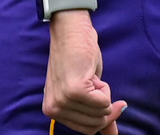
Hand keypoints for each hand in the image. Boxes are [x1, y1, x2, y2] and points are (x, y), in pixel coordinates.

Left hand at [44, 11, 125, 134]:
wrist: (71, 34)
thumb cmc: (78, 62)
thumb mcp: (85, 93)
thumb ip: (96, 115)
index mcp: (52, 110)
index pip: (87, 130)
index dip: (103, 118)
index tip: (108, 103)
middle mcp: (53, 109)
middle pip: (95, 124)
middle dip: (104, 106)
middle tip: (93, 85)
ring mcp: (62, 100)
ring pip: (101, 113)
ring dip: (104, 94)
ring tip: (89, 78)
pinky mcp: (74, 91)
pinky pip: (104, 103)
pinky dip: (105, 89)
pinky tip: (91, 76)